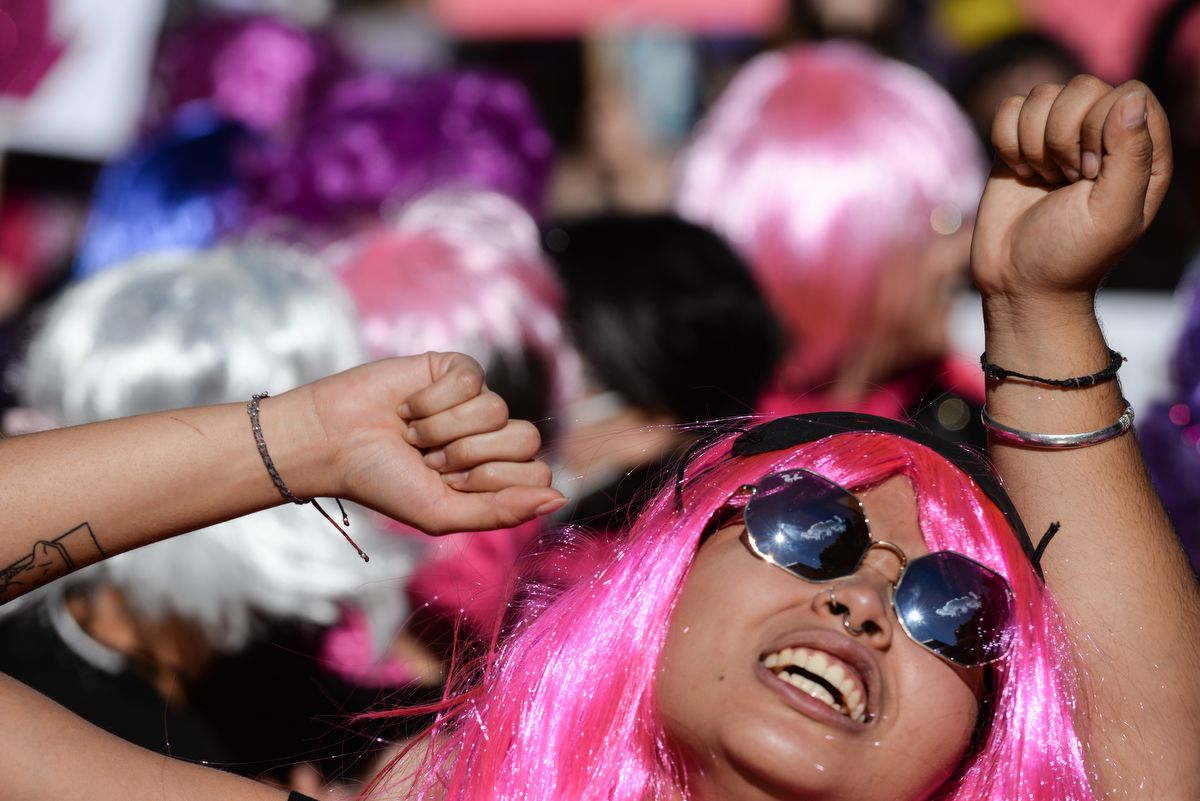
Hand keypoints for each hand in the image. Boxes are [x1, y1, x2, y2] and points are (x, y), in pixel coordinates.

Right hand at [286, 353, 563, 534]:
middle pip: (526, 439)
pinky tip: (409, 406)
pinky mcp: (455, 369)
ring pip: (497, 409)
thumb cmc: (384, 482)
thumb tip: (559, 498)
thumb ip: (502, 511)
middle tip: (431, 459)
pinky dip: (434, 398)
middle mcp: (491, 437)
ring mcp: (476, 401)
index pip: (537, 473)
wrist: (333, 442)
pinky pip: (472, 380)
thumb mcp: (441, 512)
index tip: (449, 484)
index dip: (492, 480)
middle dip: (471, 454)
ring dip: (445, 428)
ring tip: (413, 434)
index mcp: (494, 475)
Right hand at [970, 77, 1171, 312]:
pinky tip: (1020, 173)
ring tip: (1043, 180)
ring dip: (1032, 143)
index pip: (1127, 94)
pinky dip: (1006, 141)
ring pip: (1042, 95)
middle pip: (1082, 88)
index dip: (1100, 126)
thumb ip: (1130, 155)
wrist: (1017, 281)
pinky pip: (1010, 108)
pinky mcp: (1021, 142)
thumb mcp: (1112, 214)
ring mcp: (1060, 135)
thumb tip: (1128, 98)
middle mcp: (1104, 135)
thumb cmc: (1071, 256)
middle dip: (1062, 136)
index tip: (1088, 174)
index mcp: (1142, 151)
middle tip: (1065, 181)